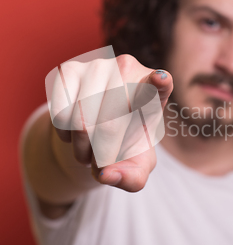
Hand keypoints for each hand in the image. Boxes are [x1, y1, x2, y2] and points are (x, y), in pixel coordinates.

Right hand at [48, 53, 172, 191]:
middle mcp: (129, 69)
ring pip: (80, 120)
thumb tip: (106, 174)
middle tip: (102, 160)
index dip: (159, 82)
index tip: (160, 80)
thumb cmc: (126, 145)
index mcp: (156, 91)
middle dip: (101, 153)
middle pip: (110, 123)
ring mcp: (98, 65)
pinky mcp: (70, 69)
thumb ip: (131, 179)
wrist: (98, 127)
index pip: (161, 84)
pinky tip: (74, 132)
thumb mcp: (136, 167)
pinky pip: (60, 113)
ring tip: (89, 150)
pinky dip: (65, 133)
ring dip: (81, 147)